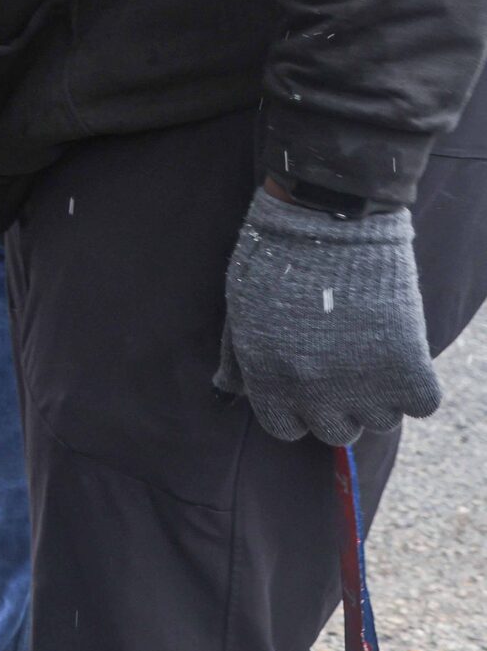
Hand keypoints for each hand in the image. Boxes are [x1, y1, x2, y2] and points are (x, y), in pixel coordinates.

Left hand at [214, 187, 439, 445]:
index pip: (284, 428)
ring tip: (373, 355)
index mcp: (267, 376)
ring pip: (379, 421)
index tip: (309, 385)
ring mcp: (360, 382)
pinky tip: (403, 356)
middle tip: (345, 368)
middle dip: (340, 405)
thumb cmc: (275, 256)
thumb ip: (238, 356)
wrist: (326, 219)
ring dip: (380, 396)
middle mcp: (312, 390)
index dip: (297, 408)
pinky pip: (421, 404)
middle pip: (335, 431)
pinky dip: (417, 386)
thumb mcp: (241, 307)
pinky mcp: (405, 366)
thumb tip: (229, 389)